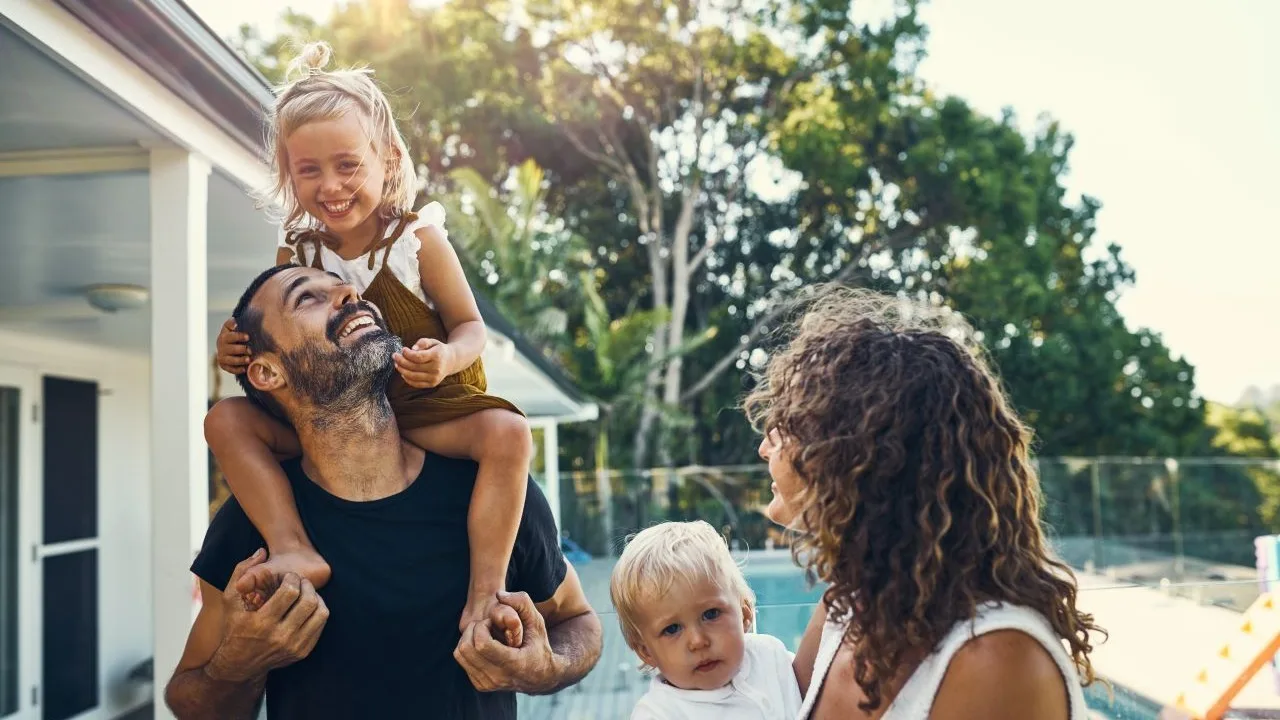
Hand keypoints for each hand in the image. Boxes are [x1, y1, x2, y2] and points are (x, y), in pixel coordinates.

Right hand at [205, 549, 329, 682]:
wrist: (239, 665)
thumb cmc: (234, 627)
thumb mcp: (230, 600)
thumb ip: (242, 572)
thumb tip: (261, 551)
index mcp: (261, 622)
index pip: (290, 592)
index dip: (292, 578)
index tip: (288, 577)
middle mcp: (280, 637)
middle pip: (309, 602)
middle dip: (307, 586)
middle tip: (301, 582)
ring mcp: (293, 647)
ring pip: (320, 613)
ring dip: (316, 598)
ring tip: (306, 593)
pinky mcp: (302, 652)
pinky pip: (321, 625)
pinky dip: (317, 612)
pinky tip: (307, 607)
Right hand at [216, 318, 250, 374]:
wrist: (230, 346)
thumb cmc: (236, 336)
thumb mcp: (233, 328)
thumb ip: (233, 323)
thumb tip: (235, 322)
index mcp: (224, 336)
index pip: (229, 336)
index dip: (238, 336)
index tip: (248, 337)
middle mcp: (221, 346)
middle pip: (230, 349)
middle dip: (241, 349)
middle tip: (250, 350)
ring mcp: (222, 356)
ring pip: (230, 360)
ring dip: (239, 360)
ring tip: (249, 359)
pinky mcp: (224, 365)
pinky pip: (230, 369)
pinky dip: (237, 369)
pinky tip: (245, 369)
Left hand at [393, 338, 454, 388]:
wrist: (451, 361)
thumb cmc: (438, 350)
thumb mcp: (433, 341)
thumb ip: (422, 342)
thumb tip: (412, 349)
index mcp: (437, 356)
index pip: (418, 357)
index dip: (407, 354)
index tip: (403, 349)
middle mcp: (437, 368)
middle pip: (414, 367)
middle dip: (401, 361)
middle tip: (394, 356)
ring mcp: (434, 378)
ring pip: (413, 376)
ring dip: (402, 370)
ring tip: (397, 364)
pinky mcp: (432, 384)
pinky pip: (416, 384)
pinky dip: (407, 379)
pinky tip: (403, 372)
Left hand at [453, 591, 560, 693]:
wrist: (542, 676)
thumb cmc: (538, 645)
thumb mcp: (537, 622)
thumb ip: (522, 603)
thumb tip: (499, 595)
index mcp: (513, 664)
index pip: (482, 644)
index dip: (482, 627)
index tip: (492, 623)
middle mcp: (498, 678)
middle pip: (466, 648)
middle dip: (473, 629)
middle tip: (486, 626)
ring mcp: (488, 684)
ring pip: (460, 654)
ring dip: (469, 638)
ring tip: (485, 634)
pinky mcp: (481, 685)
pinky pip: (462, 660)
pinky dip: (469, 647)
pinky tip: (484, 644)